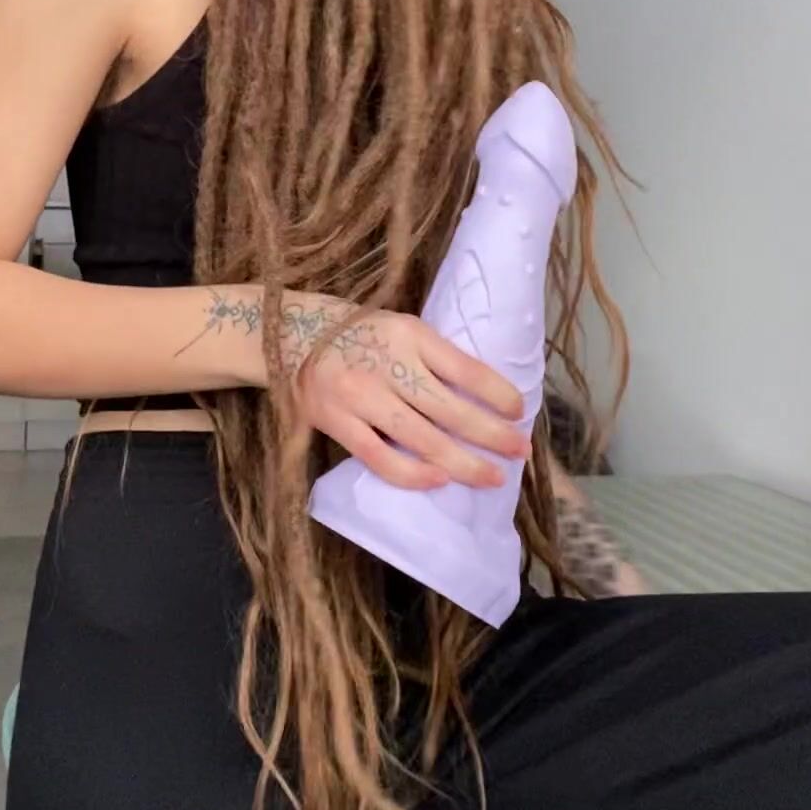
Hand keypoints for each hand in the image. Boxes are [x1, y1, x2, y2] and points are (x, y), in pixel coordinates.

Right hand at [287, 293, 530, 491]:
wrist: (290, 334)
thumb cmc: (357, 332)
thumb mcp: (401, 328)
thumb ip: (435, 356)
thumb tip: (485, 395)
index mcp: (410, 335)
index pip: (466, 369)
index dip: (498, 393)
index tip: (519, 410)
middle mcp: (389, 365)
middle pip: (451, 410)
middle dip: (492, 435)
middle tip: (520, 450)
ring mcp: (362, 396)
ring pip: (423, 440)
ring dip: (464, 463)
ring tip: (493, 476)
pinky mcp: (338, 423)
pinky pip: (381, 458)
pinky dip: (413, 474)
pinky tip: (439, 481)